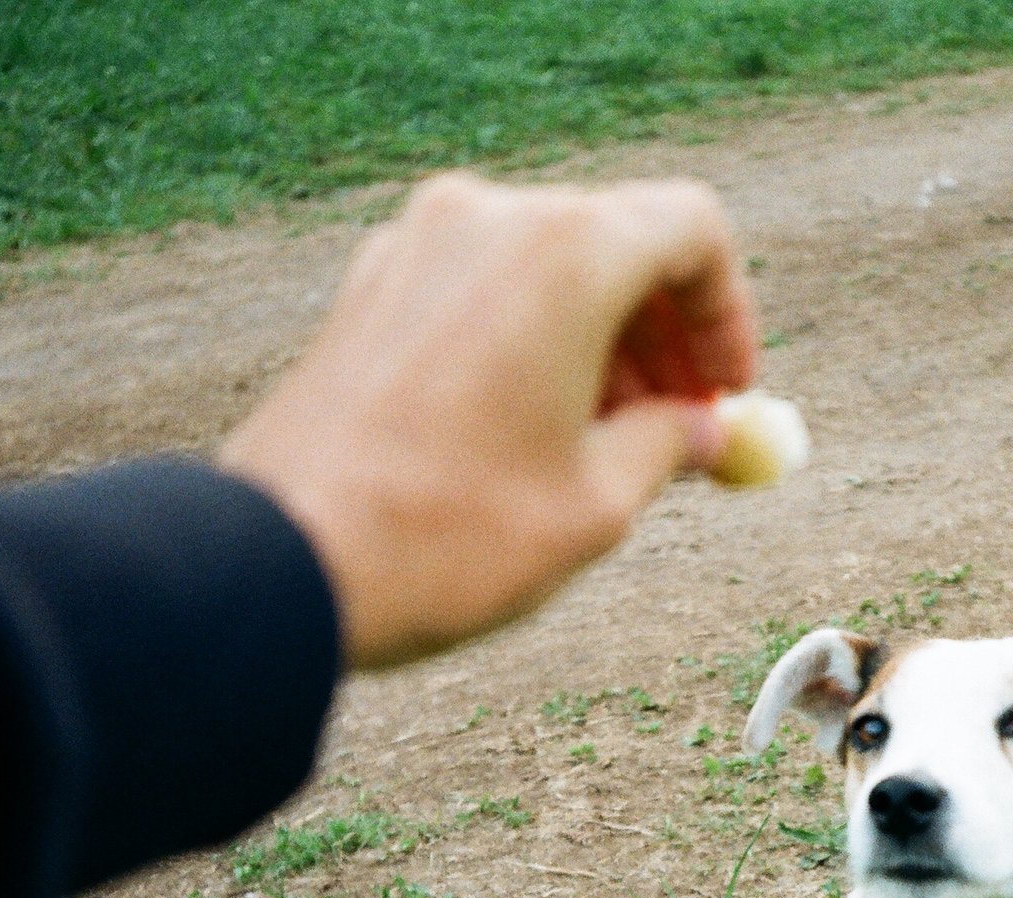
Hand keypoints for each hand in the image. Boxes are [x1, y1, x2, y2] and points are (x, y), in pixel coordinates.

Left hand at [219, 173, 757, 667]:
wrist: (285, 564)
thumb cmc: (449, 536)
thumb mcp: (597, 504)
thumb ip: (671, 444)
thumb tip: (705, 430)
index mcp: (564, 252)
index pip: (690, 230)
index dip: (727, 315)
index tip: (727, 393)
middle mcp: (487, 219)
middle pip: (616, 241)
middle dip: (662, 333)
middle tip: (681, 425)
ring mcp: (415, 246)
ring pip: (545, 265)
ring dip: (596, 340)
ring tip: (605, 444)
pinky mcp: (368, 287)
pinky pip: (478, 288)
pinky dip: (526, 339)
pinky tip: (528, 431)